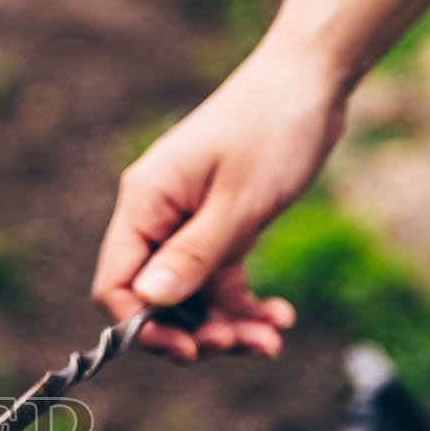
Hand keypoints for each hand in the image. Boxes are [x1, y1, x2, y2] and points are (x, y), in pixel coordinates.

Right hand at [90, 43, 349, 360]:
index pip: (116, 284)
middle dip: (196, 331)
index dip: (143, 326)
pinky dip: (246, 306)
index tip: (189, 350)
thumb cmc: (271, 128)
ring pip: (193, 298)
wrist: (313, 81)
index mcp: (145, 204)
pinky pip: (221, 282)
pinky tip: (279, 316)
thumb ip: (193, 256)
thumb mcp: (238, 202)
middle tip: (240, 344)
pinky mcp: (221, 226)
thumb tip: (148, 302)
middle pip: (156, 299)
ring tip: (270, 338)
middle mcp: (158, 217)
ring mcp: (189, 223)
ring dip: (228, 325)